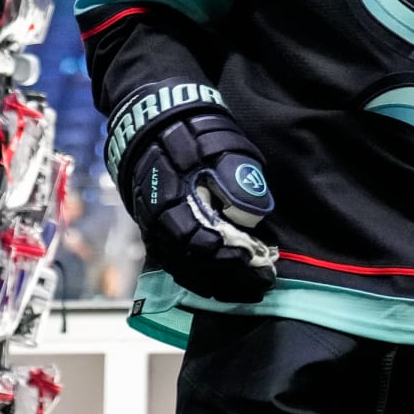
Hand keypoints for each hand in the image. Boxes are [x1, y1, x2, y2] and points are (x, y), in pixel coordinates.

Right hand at [124, 110, 277, 301]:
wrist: (154, 122)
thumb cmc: (192, 132)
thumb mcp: (220, 146)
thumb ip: (236, 178)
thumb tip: (253, 212)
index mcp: (172, 198)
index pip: (198, 240)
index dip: (228, 255)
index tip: (256, 260)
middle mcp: (157, 219)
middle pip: (191, 261)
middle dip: (227, 277)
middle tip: (260, 284)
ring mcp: (153, 227)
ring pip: (181, 268)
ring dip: (214, 284)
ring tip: (246, 291)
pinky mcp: (154, 231)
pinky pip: (173, 264)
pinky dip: (196, 278)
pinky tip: (217, 286)